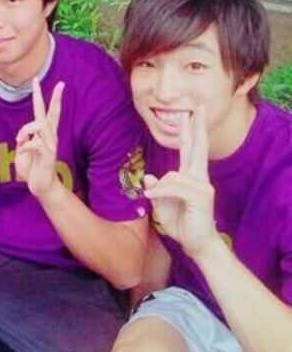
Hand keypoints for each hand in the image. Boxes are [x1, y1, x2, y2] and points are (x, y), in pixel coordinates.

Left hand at [14, 77, 63, 198]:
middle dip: (43, 95)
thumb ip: (23, 139)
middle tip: (36, 79)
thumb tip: (23, 135)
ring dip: (25, 131)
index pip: (45, 111)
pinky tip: (24, 152)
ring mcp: (51, 145)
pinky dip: (25, 146)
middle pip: (49, 112)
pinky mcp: (49, 155)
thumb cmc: (31, 167)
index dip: (43, 96)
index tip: (38, 80)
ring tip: (20, 142)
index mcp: (43, 133)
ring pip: (39, 125)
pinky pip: (35, 143)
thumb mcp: (22, 150)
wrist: (40, 186)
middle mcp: (50, 136)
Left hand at [143, 106, 216, 257]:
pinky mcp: (202, 196)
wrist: (196, 244)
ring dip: (159, 188)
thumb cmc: (181, 222)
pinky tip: (151, 195)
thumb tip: (149, 177)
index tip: (190, 115)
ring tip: (153, 197)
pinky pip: (174, 187)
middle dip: (198, 127)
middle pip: (198, 148)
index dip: (189, 132)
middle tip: (200, 107)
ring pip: (172, 175)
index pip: (189, 150)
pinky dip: (160, 191)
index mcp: (190, 176)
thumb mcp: (162, 204)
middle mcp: (199, 178)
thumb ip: (157, 189)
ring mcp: (202, 186)